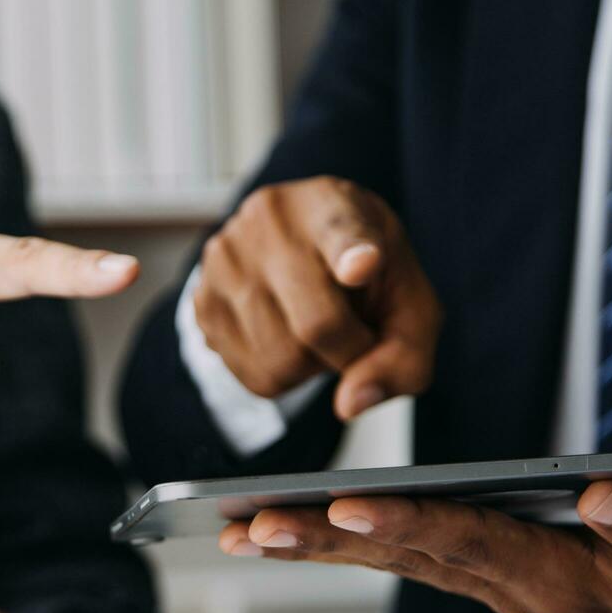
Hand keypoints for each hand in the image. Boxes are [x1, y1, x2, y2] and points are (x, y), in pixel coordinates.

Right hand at [195, 176, 441, 419]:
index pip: (343, 230)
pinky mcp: (202, 298)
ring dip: (313, 367)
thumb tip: (348, 405)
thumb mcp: (409, 306)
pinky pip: (252, 374)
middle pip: (318, 325)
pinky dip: (283, 376)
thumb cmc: (367, 280)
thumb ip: (403, 357)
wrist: (302, 250)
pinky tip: (288, 338)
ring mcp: (228, 258)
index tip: (364, 264)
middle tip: (357, 337)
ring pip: (281, 360)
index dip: (354, 252)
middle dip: (350, 353)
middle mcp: (273, 221)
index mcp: (336, 207)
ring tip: (318, 329)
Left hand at [220, 483, 611, 612]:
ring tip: (237, 532)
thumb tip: (605, 497)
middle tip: (248, 529)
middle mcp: (508, 588)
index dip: (411, 527)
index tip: (346, 509)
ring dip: (314, 548)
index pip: (472, 546)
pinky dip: (340, 544)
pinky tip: (289, 529)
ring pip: (390, 563)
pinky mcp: (478, 569)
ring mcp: (487, 582)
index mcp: (560, 580)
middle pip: (405, 559)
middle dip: (324, 544)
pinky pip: (400, 556)